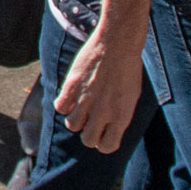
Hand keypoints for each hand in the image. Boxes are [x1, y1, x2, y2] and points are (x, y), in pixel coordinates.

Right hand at [53, 19, 146, 153]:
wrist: (118, 43)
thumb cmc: (128, 69)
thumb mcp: (131, 96)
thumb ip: (119, 114)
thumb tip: (107, 127)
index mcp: (122, 116)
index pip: (108, 146)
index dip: (103, 142)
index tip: (103, 133)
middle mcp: (104, 111)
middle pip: (88, 140)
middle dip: (88, 134)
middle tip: (90, 122)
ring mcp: (86, 99)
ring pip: (72, 125)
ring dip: (75, 119)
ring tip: (80, 108)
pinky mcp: (72, 86)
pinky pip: (60, 107)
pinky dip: (63, 104)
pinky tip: (70, 96)